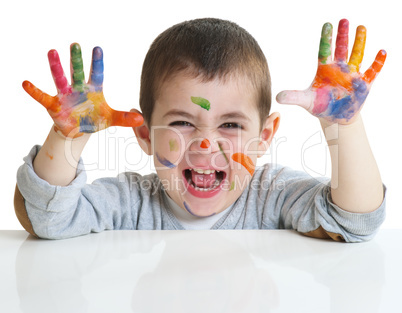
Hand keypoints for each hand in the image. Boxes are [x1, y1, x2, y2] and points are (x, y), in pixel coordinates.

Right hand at [23, 43, 142, 137]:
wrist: (79, 129)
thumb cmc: (95, 119)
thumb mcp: (110, 119)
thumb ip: (124, 119)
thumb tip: (142, 120)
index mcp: (94, 90)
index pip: (97, 74)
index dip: (97, 62)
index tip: (97, 49)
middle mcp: (79, 88)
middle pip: (77, 72)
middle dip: (76, 59)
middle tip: (75, 45)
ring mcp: (66, 95)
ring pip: (60, 78)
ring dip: (56, 67)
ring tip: (52, 52)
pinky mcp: (54, 104)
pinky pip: (42, 97)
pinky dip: (34, 91)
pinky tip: (25, 83)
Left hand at [276, 19, 385, 124]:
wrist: (335, 118)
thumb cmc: (320, 106)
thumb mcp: (306, 101)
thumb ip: (293, 97)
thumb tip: (277, 96)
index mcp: (325, 69)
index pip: (325, 50)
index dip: (326, 38)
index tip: (327, 25)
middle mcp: (339, 69)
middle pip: (342, 48)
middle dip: (343, 35)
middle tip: (344, 20)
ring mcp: (352, 75)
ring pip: (357, 55)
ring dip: (359, 42)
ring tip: (361, 27)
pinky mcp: (364, 84)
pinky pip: (373, 71)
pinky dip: (377, 62)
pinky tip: (381, 51)